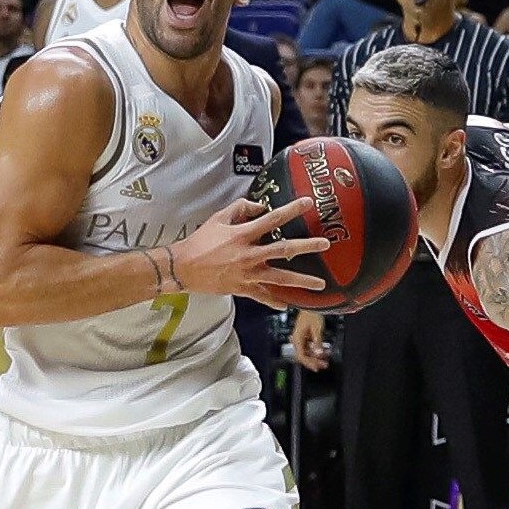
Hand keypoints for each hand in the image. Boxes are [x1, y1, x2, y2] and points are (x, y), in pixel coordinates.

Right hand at [169, 197, 331, 308]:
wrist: (183, 267)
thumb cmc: (200, 242)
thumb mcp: (218, 219)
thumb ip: (240, 209)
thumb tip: (261, 207)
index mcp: (242, 235)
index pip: (272, 219)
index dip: (291, 210)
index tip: (308, 203)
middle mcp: (249, 255)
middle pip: (283, 249)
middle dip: (307, 246)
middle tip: (325, 244)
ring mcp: (247, 274)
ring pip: (280, 278)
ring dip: (302, 281)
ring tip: (320, 284)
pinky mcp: (242, 288)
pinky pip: (263, 296)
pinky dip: (275, 301)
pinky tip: (287, 305)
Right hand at [291, 309, 330, 369]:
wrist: (311, 304)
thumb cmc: (311, 313)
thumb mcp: (317, 329)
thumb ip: (317, 342)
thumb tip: (318, 353)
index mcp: (297, 338)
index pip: (301, 356)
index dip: (309, 363)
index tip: (316, 367)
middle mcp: (297, 339)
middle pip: (304, 355)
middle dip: (314, 361)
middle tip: (323, 365)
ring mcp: (301, 337)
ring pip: (307, 351)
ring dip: (316, 355)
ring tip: (325, 358)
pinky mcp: (305, 335)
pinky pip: (309, 346)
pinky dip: (316, 349)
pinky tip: (323, 350)